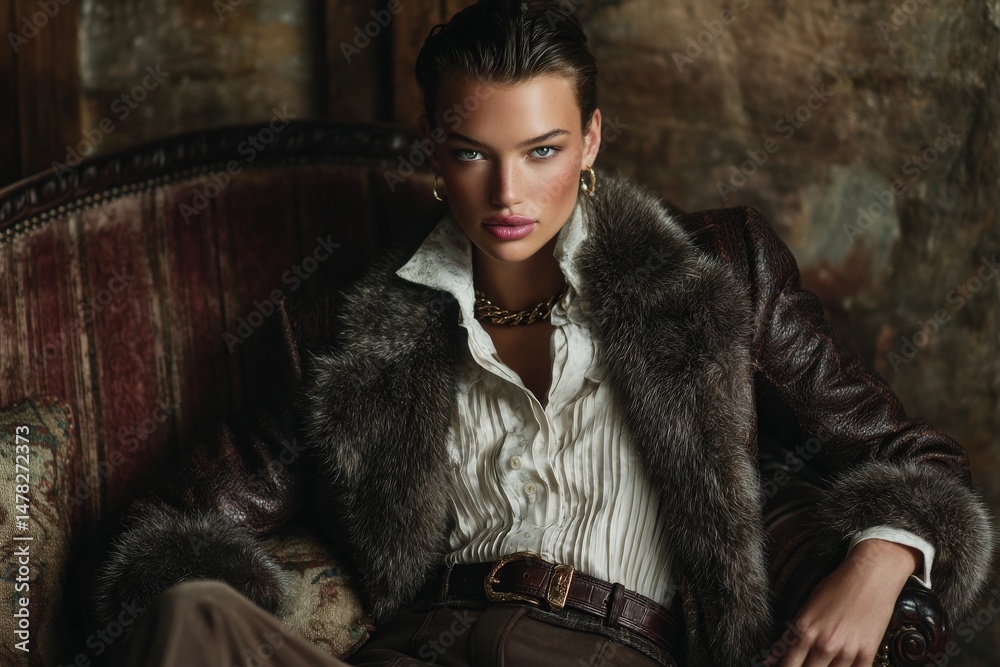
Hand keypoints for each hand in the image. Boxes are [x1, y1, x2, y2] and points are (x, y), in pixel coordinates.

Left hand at [766, 539, 919, 666]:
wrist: (870, 576)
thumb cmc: (836, 587)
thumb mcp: (807, 608)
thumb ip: (791, 636)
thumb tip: (774, 658)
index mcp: (804, 630)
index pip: (787, 665)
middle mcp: (823, 644)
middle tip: (801, 664)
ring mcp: (846, 652)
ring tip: (820, 663)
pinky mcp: (866, 654)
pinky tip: (838, 666)